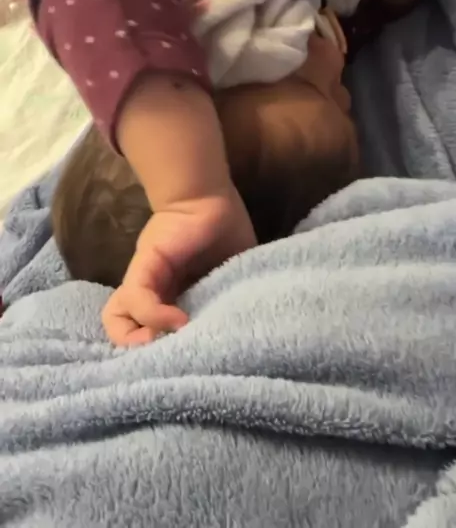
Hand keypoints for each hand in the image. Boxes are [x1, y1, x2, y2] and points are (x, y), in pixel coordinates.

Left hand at [102, 188, 256, 345]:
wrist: (211, 197)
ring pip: (118, 323)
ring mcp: (144, 281)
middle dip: (148, 358)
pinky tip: (180, 320)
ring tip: (167, 344)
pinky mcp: (143, 268)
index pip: (151, 337)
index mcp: (172, 300)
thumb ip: (227, 305)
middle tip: (174, 363)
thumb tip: (233, 339)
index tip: (191, 360)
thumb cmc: (226, 234)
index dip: (164, 354)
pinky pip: (137, 301)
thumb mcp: (232, 278)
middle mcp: (152, 294)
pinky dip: (155, 316)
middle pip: (127, 337)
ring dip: (139, 343)